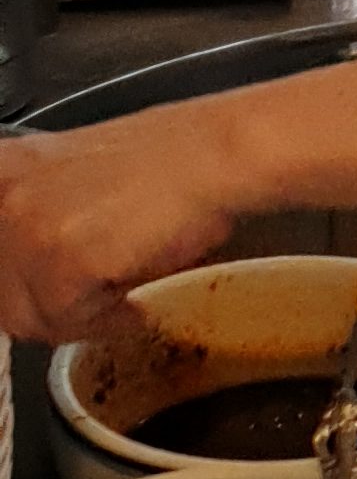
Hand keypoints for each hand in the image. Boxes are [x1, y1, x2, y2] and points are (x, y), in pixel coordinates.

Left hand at [0, 115, 235, 346]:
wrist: (214, 156)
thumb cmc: (170, 161)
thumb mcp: (79, 175)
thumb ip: (43, 213)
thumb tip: (35, 267)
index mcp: (4, 168)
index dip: (21, 288)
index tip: (49, 302)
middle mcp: (5, 193)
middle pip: (3, 295)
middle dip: (50, 311)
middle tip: (91, 308)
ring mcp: (29, 227)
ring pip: (30, 316)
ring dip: (79, 320)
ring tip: (120, 304)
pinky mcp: (63, 261)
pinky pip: (70, 322)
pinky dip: (107, 322)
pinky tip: (133, 303)